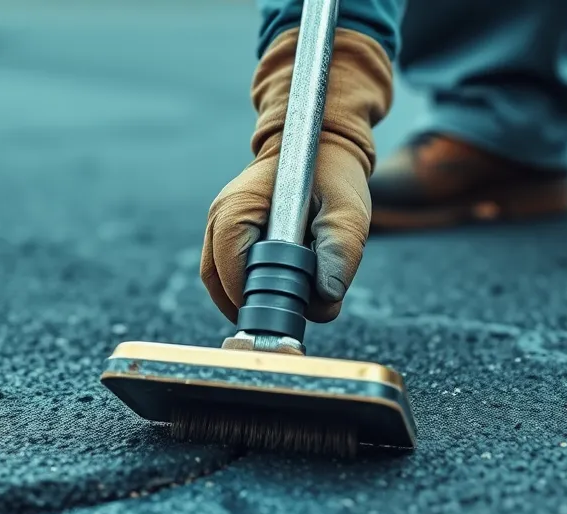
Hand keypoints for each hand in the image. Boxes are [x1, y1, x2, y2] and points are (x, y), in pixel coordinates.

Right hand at [199, 27, 391, 324]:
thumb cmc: (334, 176)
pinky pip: (226, 275)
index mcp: (239, 208)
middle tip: (290, 312)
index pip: (230, 270)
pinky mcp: (227, 237)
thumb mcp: (347, 210)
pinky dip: (250, 289)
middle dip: (254, 303)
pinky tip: (279, 291)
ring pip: (219, 283)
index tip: (289, 309)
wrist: (322, 147)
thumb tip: (326, 295)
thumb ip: (341, 251)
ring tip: (286, 301)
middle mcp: (219, 218)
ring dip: (250, 299)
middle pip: (219, 282)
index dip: (258, 297)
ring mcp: (218, 227)